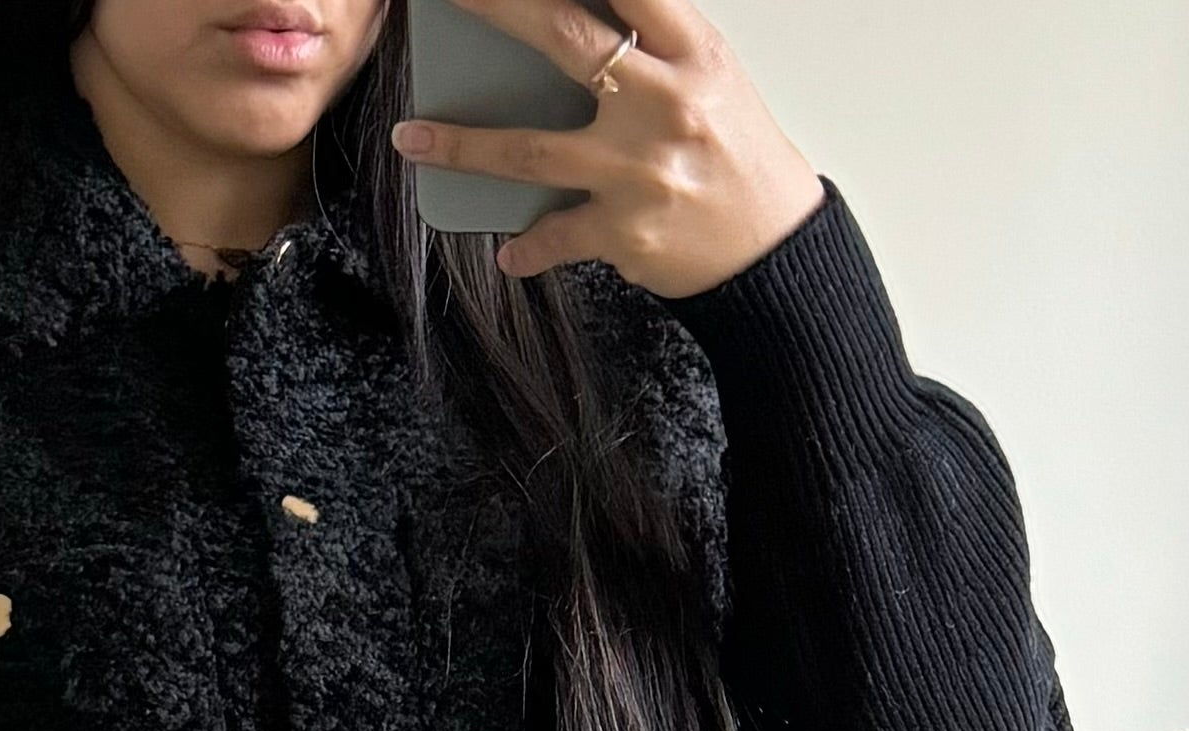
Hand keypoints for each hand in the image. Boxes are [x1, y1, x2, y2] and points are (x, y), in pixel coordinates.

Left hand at [389, 0, 823, 297]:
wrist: (776, 247)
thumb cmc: (735, 153)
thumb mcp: (708, 76)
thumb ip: (649, 43)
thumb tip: (566, 23)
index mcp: (692, 51)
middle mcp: (665, 103)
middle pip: (565, 38)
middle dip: (495, 8)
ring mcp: (641, 171)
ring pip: (531, 151)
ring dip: (462, 145)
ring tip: (413, 138)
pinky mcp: (627, 233)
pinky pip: (557, 236)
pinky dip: (527, 246)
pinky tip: (507, 249)